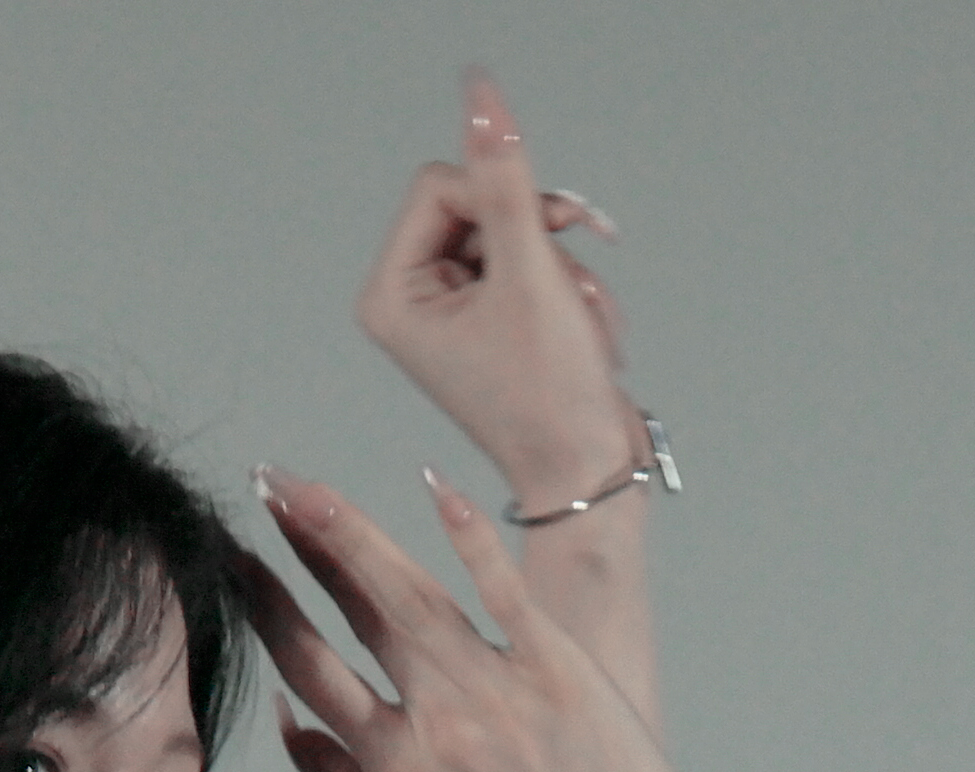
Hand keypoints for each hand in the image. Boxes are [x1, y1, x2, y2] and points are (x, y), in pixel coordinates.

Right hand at [243, 468, 702, 771]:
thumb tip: (291, 727)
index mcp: (396, 771)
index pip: (313, 675)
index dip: (269, 612)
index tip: (238, 564)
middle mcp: (439, 722)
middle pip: (357, 616)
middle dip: (303, 546)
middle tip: (266, 488)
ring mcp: (499, 690)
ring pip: (413, 595)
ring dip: (355, 534)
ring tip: (311, 488)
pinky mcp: (559, 669)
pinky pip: (505, 592)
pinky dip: (469, 539)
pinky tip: (434, 488)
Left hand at [356, 71, 636, 514]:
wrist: (585, 471)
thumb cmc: (549, 397)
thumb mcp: (530, 271)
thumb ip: (507, 178)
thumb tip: (481, 98)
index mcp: (389, 297)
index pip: (439, 185)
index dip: (499, 198)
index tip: (538, 241)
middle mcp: (407, 301)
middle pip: (475, 201)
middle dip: (535, 234)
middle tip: (568, 278)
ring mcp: (447, 309)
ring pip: (512, 228)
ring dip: (560, 264)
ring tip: (577, 318)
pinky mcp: (484, 316)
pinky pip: (528, 259)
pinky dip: (565, 285)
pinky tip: (582, 327)